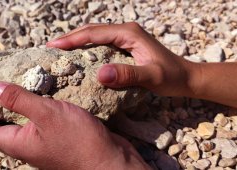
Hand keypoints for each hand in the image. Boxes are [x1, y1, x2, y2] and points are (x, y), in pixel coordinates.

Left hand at [0, 82, 149, 168]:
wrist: (109, 162)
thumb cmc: (79, 143)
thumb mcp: (47, 116)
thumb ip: (20, 101)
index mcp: (16, 142)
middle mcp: (23, 143)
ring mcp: (39, 140)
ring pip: (12, 122)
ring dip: (1, 108)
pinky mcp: (54, 135)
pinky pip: (32, 119)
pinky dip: (25, 106)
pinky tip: (32, 94)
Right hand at [47, 22, 198, 96]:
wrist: (186, 78)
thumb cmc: (171, 77)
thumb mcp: (152, 77)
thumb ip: (128, 74)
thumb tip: (100, 74)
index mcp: (129, 34)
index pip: (95, 33)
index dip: (73, 40)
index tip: (53, 46)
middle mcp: (126, 31)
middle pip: (92, 30)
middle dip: (70, 37)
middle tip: (50, 47)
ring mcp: (126, 37)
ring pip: (95, 35)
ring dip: (77, 41)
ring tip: (59, 49)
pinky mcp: (126, 45)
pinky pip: (101, 43)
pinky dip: (87, 47)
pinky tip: (78, 55)